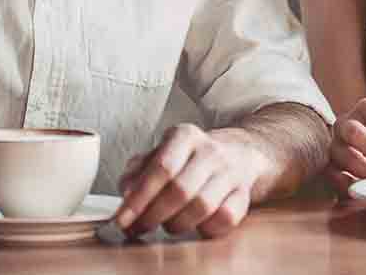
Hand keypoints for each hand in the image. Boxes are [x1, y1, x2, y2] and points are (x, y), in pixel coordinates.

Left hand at [114, 123, 264, 238]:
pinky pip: (225, 219)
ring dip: (177, 224)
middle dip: (154, 215)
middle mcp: (210, 151)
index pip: (161, 168)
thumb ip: (138, 170)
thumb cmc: (189, 159)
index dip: (139, 198)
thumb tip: (127, 192)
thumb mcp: (161, 153)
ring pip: (202, 207)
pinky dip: (206, 229)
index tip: (122, 219)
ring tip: (166, 225)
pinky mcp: (243, 194)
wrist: (237, 154)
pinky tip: (195, 225)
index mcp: (185, 136)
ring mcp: (230, 172)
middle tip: (139, 227)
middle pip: (180, 190)